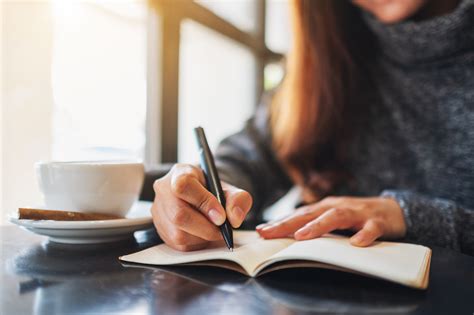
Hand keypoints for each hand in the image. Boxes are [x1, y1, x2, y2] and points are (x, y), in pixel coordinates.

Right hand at [151, 164, 252, 250]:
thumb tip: (234, 218)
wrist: (199, 195)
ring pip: (178, 234)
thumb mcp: (228, 188)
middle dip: (206, 227)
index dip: (204, 203)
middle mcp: (164, 191)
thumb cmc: (212, 190)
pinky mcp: (160, 230)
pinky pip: (178, 245)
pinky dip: (196, 244)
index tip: (221, 216)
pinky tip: (203, 234)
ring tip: (213, 229)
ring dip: (202, 237)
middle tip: (222, 229)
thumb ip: (238, 199)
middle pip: (179, 215)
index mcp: (180, 173)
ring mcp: (159, 212)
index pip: (184, 186)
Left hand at [256, 196, 405, 245]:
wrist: (393, 209)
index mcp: (325, 207)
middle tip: (268, 233)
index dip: (279, 222)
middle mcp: (338, 206)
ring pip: (336, 217)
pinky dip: (364, 234)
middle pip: (310, 214)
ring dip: (318, 226)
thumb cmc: (357, 216)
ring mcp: (357, 212)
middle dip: (287, 223)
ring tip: (302, 236)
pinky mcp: (377, 221)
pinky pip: (371, 228)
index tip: (260, 231)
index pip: (298, 215)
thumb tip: (289, 236)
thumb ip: (315, 225)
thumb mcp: (334, 219)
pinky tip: (357, 243)